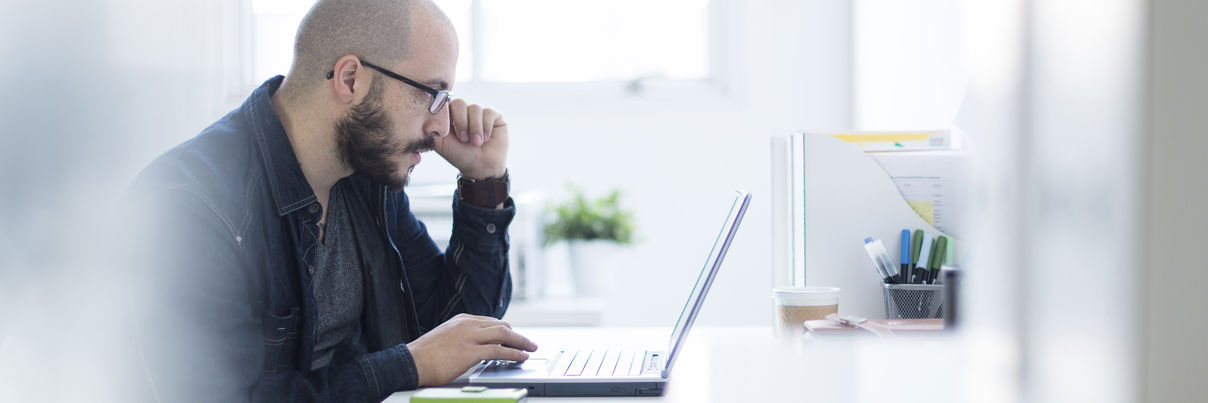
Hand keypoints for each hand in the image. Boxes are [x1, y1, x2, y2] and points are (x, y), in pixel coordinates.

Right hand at [406, 313, 537, 386]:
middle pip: (502, 326)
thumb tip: (473, 346)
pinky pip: (499, 351)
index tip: (515, 337)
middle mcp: (468, 324)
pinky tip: (521, 357)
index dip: (506, 330)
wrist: (411, 362)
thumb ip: (461, 337)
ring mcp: (470, 337)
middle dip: (518, 335)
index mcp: (462, 320)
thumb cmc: (425, 355)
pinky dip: (514, 353)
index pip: (492, 321)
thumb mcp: (446, 337)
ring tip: (531, 348)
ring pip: (504, 335)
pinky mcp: (470, 352)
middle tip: (529, 342)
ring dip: (521, 342)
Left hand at [435, 99, 507, 179]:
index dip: (447, 116)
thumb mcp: (441, 144)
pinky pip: (489, 112)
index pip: (445, 104)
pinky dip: (486, 127)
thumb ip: (430, 131)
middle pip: (460, 103)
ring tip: (476, 143)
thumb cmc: (459, 155)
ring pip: (475, 108)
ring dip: (475, 128)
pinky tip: (485, 138)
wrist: (480, 167)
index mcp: (449, 116)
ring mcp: (479, 113)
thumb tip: (424, 121)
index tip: (448, 132)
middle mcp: (464, 112)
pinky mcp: (494, 116)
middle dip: (461, 122)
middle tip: (463, 139)